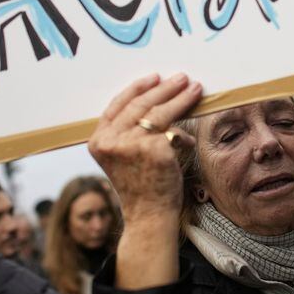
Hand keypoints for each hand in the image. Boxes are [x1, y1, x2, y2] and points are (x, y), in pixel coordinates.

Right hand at [89, 73, 202, 221]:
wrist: (148, 216)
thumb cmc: (140, 186)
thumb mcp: (123, 156)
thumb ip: (127, 132)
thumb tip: (156, 97)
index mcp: (98, 141)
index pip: (117, 105)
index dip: (137, 89)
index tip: (154, 78)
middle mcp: (110, 141)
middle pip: (140, 104)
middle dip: (164, 88)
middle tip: (181, 78)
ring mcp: (131, 145)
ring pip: (160, 113)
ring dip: (181, 99)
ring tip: (195, 89)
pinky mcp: (154, 149)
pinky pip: (173, 133)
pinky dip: (183, 137)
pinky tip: (190, 142)